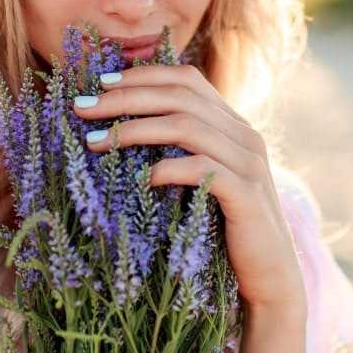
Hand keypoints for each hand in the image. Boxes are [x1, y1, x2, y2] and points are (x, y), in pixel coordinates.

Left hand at [74, 64, 306, 311]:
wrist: (269, 276)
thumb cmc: (224, 230)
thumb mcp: (202, 181)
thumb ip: (182, 151)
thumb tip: (124, 129)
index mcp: (234, 126)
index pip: (188, 80)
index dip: (143, 76)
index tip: (101, 83)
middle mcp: (245, 136)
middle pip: (180, 96)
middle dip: (126, 97)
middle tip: (83, 106)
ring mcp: (249, 163)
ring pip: (187, 126)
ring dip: (134, 129)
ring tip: (95, 141)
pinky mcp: (247, 194)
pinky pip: (202, 168)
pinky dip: (168, 167)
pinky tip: (141, 178)